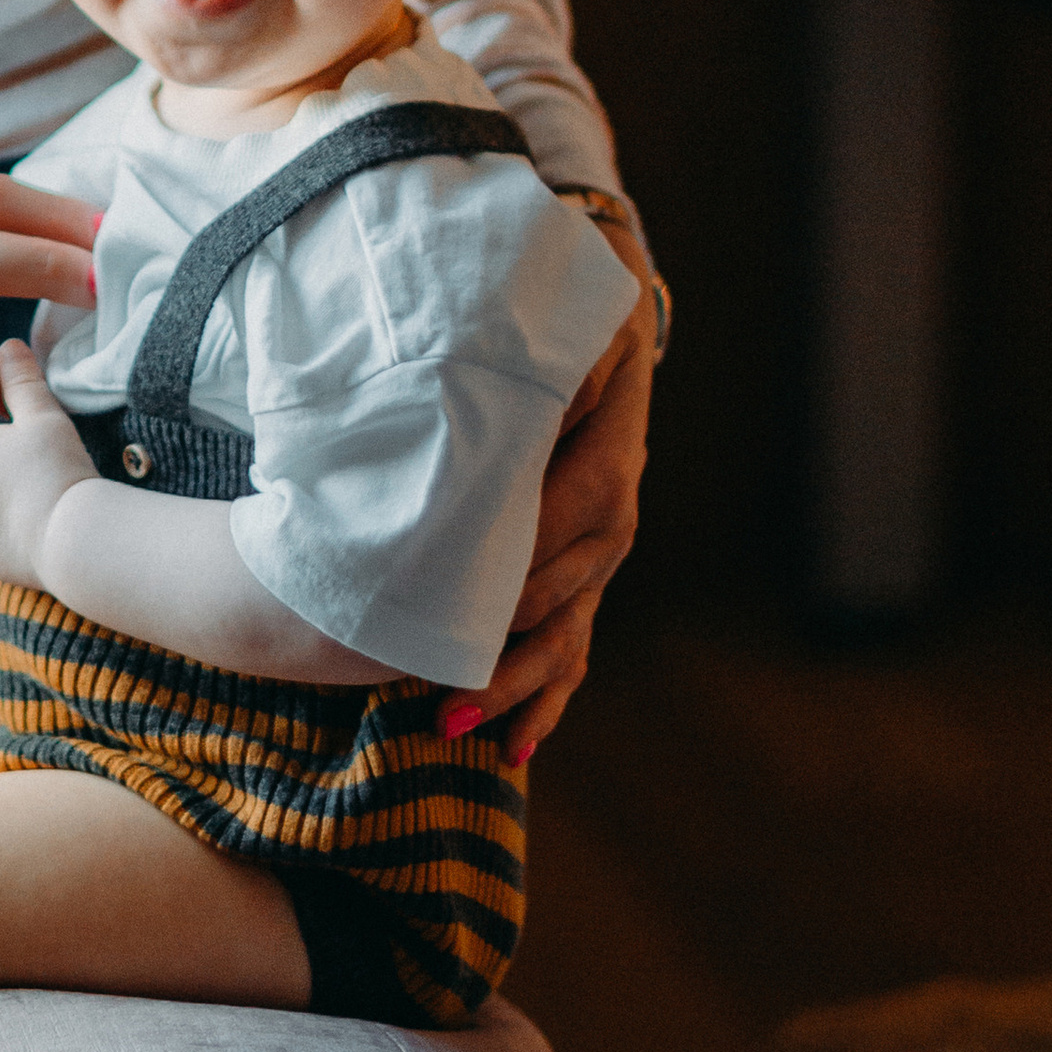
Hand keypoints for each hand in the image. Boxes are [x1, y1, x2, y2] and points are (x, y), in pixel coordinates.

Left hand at [454, 262, 652, 767]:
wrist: (602, 303)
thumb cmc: (551, 305)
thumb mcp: (544, 316)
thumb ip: (519, 356)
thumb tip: (484, 393)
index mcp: (607, 442)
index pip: (577, 505)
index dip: (525, 555)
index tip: (464, 594)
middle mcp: (614, 503)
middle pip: (567, 585)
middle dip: (505, 637)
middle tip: (438, 679)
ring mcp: (601, 543)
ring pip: (569, 627)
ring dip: (517, 684)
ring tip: (454, 724)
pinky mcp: (582, 566)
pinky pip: (573, 641)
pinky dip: (546, 695)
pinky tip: (516, 748)